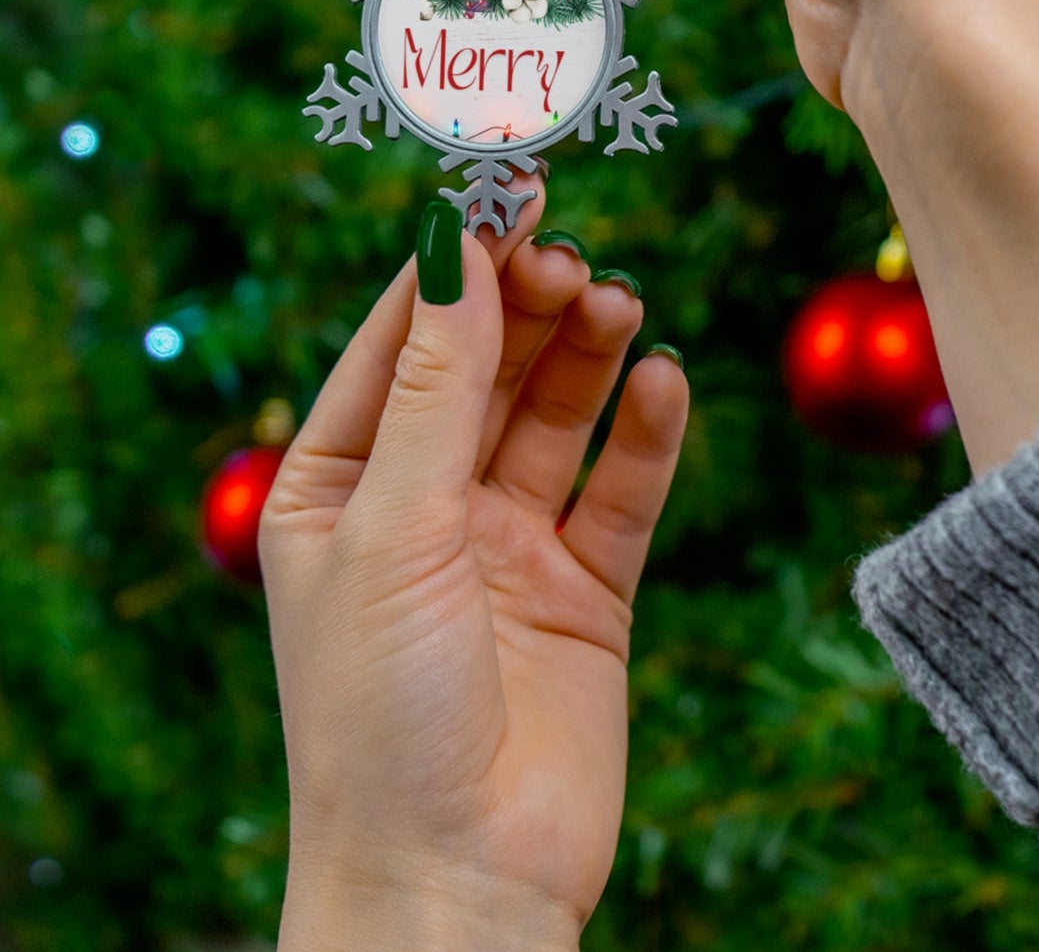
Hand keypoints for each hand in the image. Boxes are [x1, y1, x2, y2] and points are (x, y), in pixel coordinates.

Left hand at [259, 186, 687, 947]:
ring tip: (619, 305)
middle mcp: (424, 505)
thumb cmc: (380, 711)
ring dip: (589, 355)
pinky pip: (622, 490)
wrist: (458, 883)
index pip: (401, 342)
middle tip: (572, 257)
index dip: (454, 263)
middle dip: (527, 306)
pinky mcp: (586, 589)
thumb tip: (455, 243)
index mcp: (340, 485)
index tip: (506, 189)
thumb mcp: (394, 525)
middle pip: (487, 368)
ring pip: (557, 416)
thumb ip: (438, 384)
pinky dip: (646, 435)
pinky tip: (664, 383)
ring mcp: (508, 546)